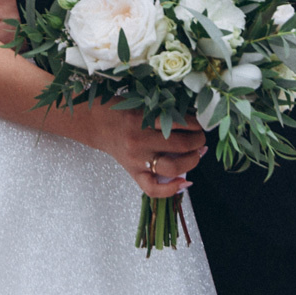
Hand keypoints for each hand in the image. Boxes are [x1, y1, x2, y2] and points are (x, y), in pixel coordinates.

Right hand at [69, 105, 206, 196]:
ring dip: (192, 160)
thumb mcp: (141, 105)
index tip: (199, 123)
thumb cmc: (119, 110)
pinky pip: (153, 188)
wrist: (95, 124)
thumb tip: (194, 125)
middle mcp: (139, 141)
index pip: (178, 123)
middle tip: (200, 137)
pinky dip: (172, 189)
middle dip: (198, 141)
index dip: (196, 124)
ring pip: (173, 167)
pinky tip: (184, 182)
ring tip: (196, 153)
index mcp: (141, 119)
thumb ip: (163, 113)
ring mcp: (136, 160)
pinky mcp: (133, 173)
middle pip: (180, 145)